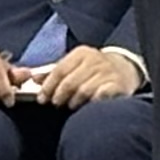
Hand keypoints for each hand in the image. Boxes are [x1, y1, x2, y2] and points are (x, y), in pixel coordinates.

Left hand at [24, 45, 144, 106]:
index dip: (48, 86)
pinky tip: (88, 106)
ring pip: (83, 91)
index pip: (59, 70)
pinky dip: (91, 103)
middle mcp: (95, 60)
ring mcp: (107, 73)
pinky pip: (100, 96)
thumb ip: (54, 72)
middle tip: (56, 104)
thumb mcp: (75, 65)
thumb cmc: (94, 69)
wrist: (125, 68)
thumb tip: (34, 78)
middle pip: (70, 82)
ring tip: (71, 106)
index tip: (42, 98)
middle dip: (59, 96)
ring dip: (74, 102)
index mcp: (82, 53)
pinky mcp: (117, 85)